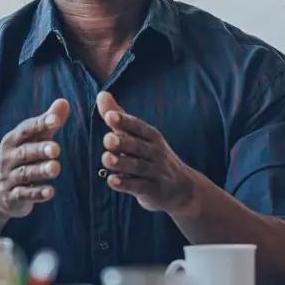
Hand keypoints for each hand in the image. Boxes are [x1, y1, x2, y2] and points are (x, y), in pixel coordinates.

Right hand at [0, 99, 68, 223]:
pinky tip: (50, 192)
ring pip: (25, 174)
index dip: (40, 124)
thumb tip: (64, 102)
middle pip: (24, 152)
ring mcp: (9, 179)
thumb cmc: (18, 159)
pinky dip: (36, 194)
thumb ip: (48, 124)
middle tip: (56, 149)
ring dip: (40, 171)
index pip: (26, 130)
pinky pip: (24, 195)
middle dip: (40, 150)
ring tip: (55, 168)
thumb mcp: (31, 141)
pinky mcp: (12, 198)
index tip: (55, 120)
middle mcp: (8, 158)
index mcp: (12, 141)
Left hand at [98, 91, 200, 214]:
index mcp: (151, 136)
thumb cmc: (153, 156)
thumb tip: (101, 94)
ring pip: (137, 166)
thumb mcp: (139, 136)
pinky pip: (139, 186)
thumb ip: (119, 118)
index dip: (124, 121)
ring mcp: (155, 172)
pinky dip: (126, 184)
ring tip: (106, 159)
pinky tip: (112, 181)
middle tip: (107, 139)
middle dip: (123, 142)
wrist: (182, 188)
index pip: (137, 126)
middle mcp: (155, 152)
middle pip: (137, 145)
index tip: (109, 116)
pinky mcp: (153, 191)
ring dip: (122, 163)